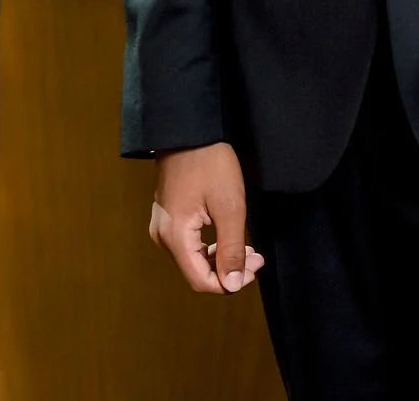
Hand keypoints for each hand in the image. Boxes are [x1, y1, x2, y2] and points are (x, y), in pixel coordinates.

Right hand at [150, 141, 264, 293]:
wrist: (190, 132)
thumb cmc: (211, 164)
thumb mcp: (229, 206)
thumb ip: (231, 249)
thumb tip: (231, 286)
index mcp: (175, 237)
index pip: (201, 281)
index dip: (230, 283)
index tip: (254, 268)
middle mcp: (162, 237)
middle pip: (196, 272)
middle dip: (228, 270)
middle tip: (256, 257)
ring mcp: (162, 227)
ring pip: (192, 260)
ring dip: (220, 259)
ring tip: (247, 249)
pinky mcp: (167, 217)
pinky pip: (188, 244)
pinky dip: (209, 247)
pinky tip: (227, 238)